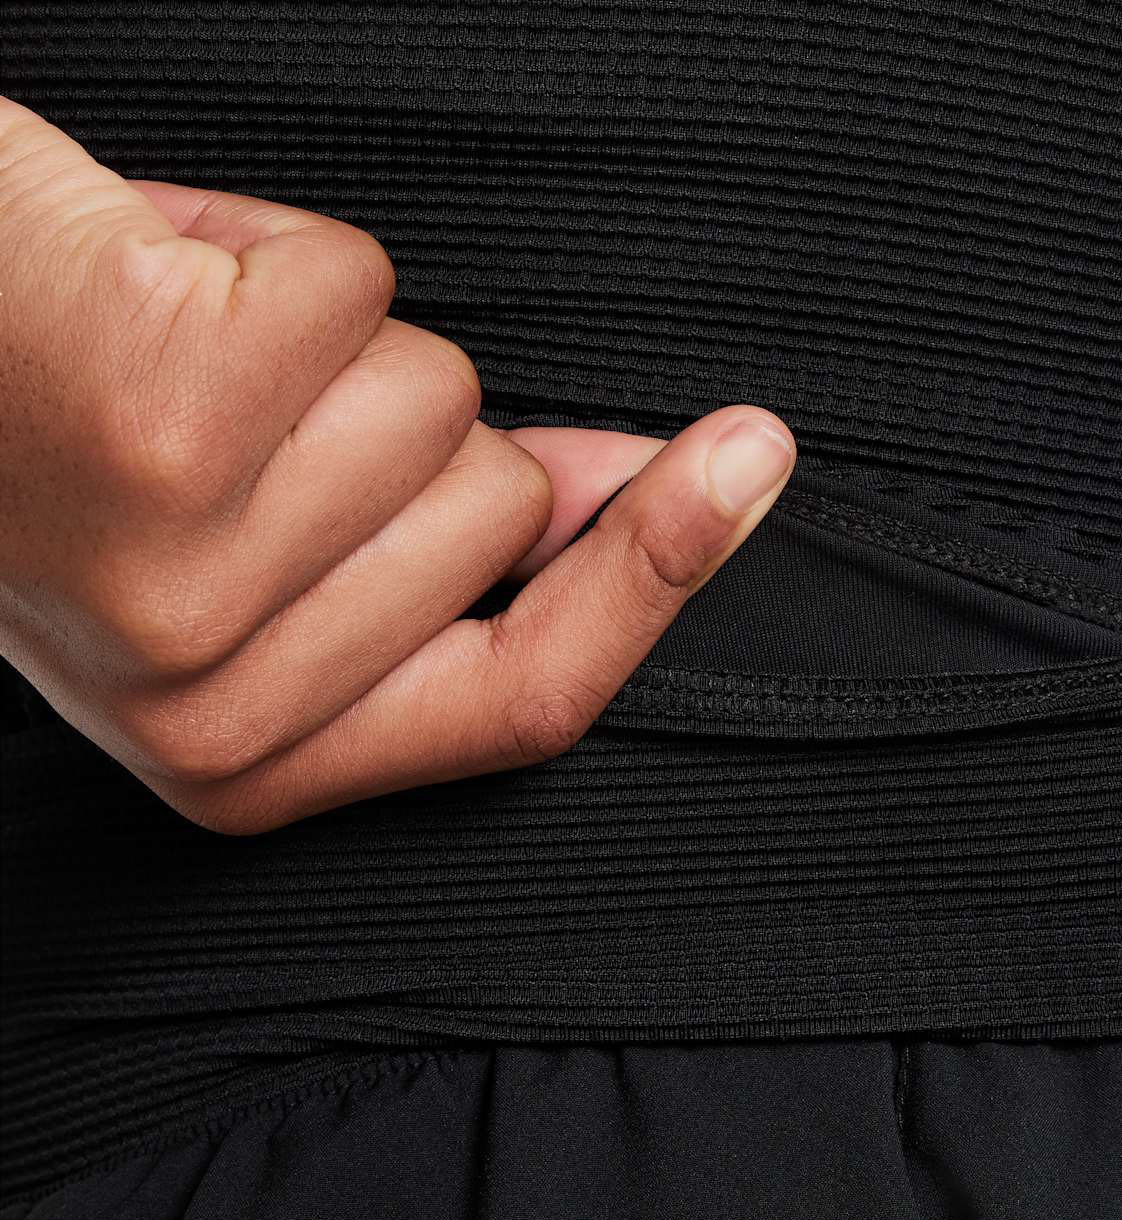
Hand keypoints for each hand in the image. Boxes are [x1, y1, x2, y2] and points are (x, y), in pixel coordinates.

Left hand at [0, 96, 794, 833]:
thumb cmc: (61, 453)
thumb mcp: (268, 560)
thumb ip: (463, 553)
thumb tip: (643, 489)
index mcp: (252, 767)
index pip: (533, 696)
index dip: (658, 577)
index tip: (752, 463)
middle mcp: (220, 708)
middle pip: (494, 511)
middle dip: (396, 427)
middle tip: (239, 419)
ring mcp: (190, 575)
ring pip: (433, 398)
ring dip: (327, 343)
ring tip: (177, 354)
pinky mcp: (162, 422)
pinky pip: (352, 287)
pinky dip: (266, 249)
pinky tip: (142, 283)